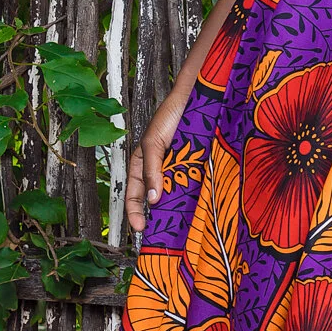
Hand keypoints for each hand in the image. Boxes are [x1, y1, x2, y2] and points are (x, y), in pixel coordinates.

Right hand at [125, 83, 192, 235]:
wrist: (198, 97)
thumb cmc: (171, 115)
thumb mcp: (154, 144)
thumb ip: (152, 171)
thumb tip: (152, 199)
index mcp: (142, 163)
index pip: (132, 193)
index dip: (134, 212)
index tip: (141, 228)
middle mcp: (159, 168)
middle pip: (154, 197)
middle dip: (156, 215)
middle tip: (161, 233)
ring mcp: (177, 167)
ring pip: (174, 193)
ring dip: (175, 208)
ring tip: (179, 224)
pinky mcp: (194, 165)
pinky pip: (191, 184)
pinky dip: (192, 196)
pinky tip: (196, 207)